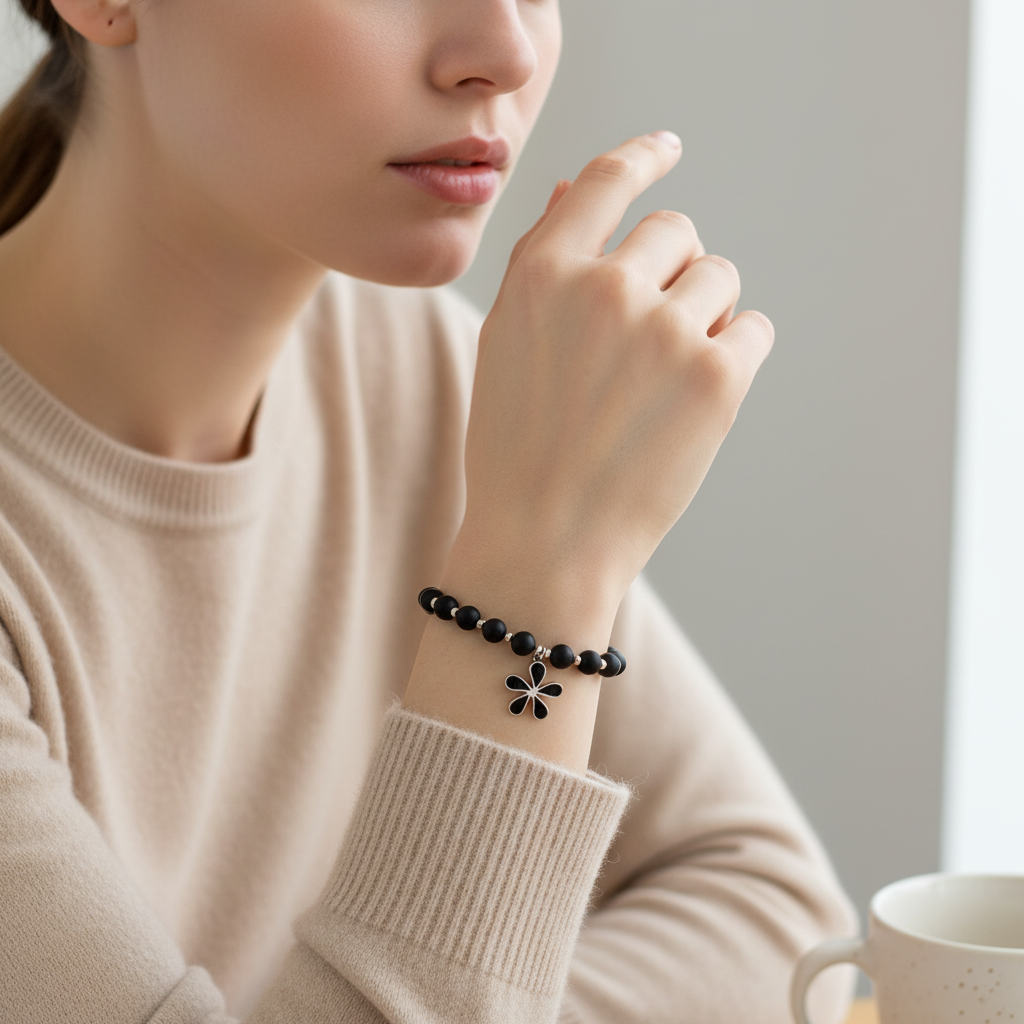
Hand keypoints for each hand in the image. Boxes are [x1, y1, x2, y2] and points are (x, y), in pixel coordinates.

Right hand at [452, 132, 773, 630]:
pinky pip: (756, 329)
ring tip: (666, 380)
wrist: (545, 543)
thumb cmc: (517, 449)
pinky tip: (696, 402)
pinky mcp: (717, 378)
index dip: (644, 158)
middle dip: (673, 271)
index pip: (606, 181)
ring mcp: (664, 331)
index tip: (668, 150)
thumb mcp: (505, 344)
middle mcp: (604, 288)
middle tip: (650, 339)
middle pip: (677, 232)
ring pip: (721, 278)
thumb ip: (541, 259)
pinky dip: (737, 357)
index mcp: (543, 274)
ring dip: (706, 315)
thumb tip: (576, 187)